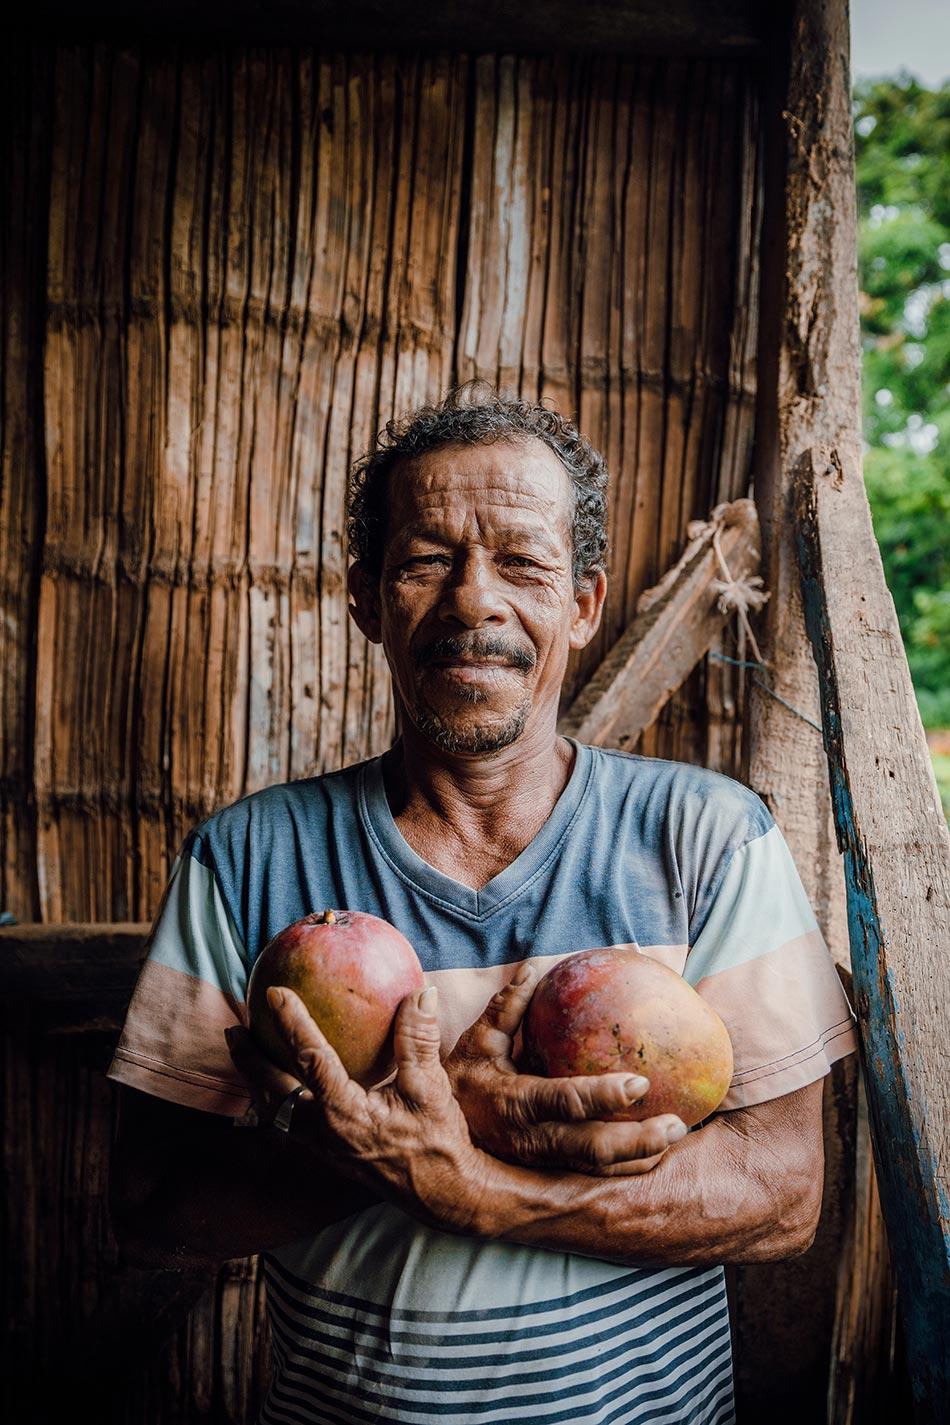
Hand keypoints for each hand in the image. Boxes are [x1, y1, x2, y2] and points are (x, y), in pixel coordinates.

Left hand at [232, 984, 491, 1231]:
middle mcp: (325, 1132)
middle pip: (272, 1092)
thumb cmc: (437, 1140)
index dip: (292, 1023)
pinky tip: (279, 1084)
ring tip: (246, 1052)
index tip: (274, 993)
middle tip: (234, 1027)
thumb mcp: (431, 1086)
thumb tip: (421, 992)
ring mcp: (323, 1147)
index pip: (310, 1060)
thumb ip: (418, 1039)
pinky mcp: (328, 1154)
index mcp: (346, 1113)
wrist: (441, 1192)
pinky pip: (288, 1122)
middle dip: (249, 1060)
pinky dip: (275, 1098)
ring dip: (256, 1081)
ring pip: (275, 1112)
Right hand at [445, 963, 686, 1176]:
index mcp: (515, 1103)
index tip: (640, 1083)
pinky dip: (627, 1167)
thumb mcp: (476, 1042)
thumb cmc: (460, 1082)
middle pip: (591, 1147)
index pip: (565, 1101)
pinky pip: (594, 1174)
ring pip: (597, 1168)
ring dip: (640, 1156)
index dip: (603, 1096)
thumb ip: (505, 1008)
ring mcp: (542, 1162)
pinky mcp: (549, 1173)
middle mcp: (531, 1139)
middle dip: (637, 1140)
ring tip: (677, 1134)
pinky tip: (656, 1153)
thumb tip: (533, 968)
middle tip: (678, 1122)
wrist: (436, 1139)